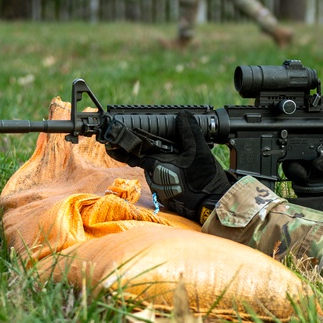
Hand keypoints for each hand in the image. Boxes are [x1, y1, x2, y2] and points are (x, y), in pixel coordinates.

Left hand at [109, 112, 230, 222]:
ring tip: (184, 160)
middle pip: (150, 160)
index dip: (121, 149)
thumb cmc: (203, 181)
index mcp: (156, 165)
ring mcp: (161, 190)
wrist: (212, 206)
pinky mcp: (169, 197)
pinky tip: (186, 172)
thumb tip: (182, 115)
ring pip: (159, 171)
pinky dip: (172, 174)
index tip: (110, 145)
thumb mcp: (199, 151)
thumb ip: (189, 132)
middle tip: (171, 145)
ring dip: (166, 164)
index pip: (133, 155)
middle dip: (157, 152)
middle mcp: (154, 178)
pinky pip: (166, 181)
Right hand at [283, 147, 322, 196]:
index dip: (294, 169)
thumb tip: (317, 165)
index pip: (293, 165)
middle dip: (307, 184)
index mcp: (313, 163)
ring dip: (319, 194)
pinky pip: (318, 209)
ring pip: (306, 198)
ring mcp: (316, 195)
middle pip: (297, 184)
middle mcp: (311, 179)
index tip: (303, 174)